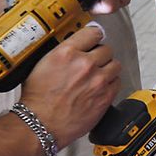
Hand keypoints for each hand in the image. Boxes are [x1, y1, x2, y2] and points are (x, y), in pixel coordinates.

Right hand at [21, 26, 119, 146]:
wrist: (41, 123)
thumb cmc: (38, 99)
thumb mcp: (43, 64)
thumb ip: (62, 52)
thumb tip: (74, 46)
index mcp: (67, 53)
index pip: (93, 32)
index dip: (94, 36)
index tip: (94, 39)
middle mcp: (85, 64)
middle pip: (106, 49)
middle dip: (100, 54)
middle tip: (93, 61)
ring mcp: (98, 81)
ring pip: (115, 65)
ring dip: (108, 68)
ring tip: (98, 75)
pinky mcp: (105, 96)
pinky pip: (117, 82)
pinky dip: (111, 83)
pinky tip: (101, 87)